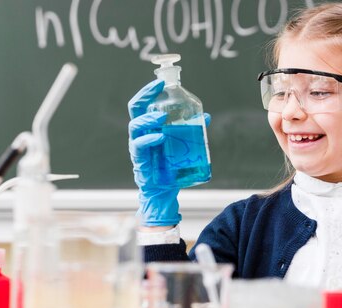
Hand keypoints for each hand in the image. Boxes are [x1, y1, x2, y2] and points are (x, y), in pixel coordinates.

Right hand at [128, 79, 179, 226]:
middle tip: (159, 90)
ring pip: (135, 127)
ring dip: (148, 120)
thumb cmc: (170, 165)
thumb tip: (206, 117)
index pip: (143, 104)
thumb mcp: (182, 144)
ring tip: (161, 118)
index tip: (160, 82)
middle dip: (144, 97)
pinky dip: (149, 141)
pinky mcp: (140, 162)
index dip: (148, 91)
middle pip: (135, 110)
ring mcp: (138, 148)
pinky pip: (140, 148)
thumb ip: (191, 130)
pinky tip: (160, 138)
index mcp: (148, 127)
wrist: (164, 192)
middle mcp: (140, 135)